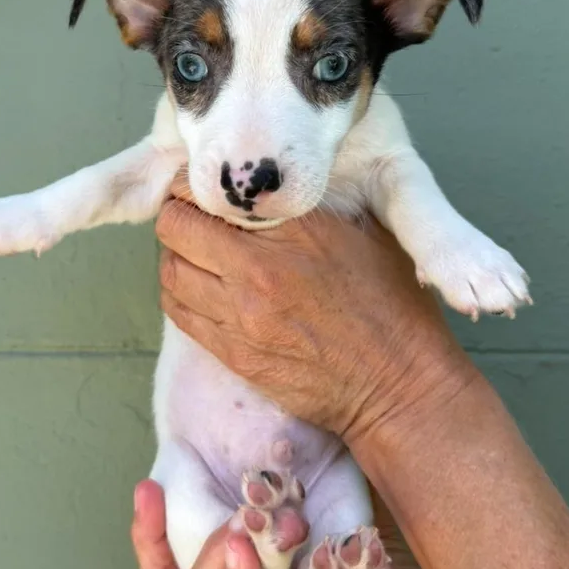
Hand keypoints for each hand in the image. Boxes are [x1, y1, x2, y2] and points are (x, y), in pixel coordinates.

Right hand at [132, 480, 459, 568]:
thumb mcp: (346, 522)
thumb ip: (310, 495)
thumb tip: (278, 442)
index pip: (185, 554)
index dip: (156, 524)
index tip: (146, 483)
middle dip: (155, 537)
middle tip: (154, 490)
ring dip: (210, 557)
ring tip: (232, 524)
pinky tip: (243, 552)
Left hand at [156, 176, 475, 441]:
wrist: (398, 383)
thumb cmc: (392, 305)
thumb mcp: (368, 232)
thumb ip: (312, 207)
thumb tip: (273, 187)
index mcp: (295, 231)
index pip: (213, 192)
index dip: (198, 185)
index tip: (204, 188)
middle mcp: (257, 270)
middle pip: (175, 228)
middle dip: (177, 216)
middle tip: (191, 216)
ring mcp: (241, 316)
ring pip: (170, 272)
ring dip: (174, 255)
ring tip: (194, 253)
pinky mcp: (234, 354)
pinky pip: (180, 314)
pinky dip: (178, 293)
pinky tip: (196, 288)